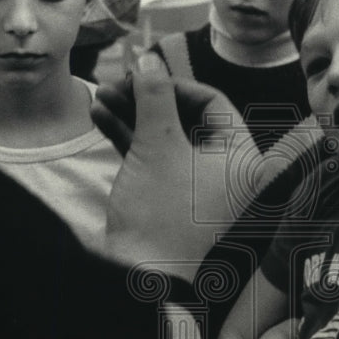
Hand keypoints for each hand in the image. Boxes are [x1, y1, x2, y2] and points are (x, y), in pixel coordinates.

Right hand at [91, 53, 261, 281]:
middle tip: (115, 83)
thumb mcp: (157, 145)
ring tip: (100, 97)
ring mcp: (195, 186)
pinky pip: (153, 158)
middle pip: (186, 117)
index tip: (140, 73)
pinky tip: (99, 116)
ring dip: (132, 114)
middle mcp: (224, 171)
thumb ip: (154, 97)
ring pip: (165, 136)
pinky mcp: (169, 198)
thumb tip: (148, 60)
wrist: (139, 279)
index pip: (212, 102)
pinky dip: (129, 138)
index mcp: (240, 158)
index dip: (174, 83)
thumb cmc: (160, 213)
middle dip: (148, 98)